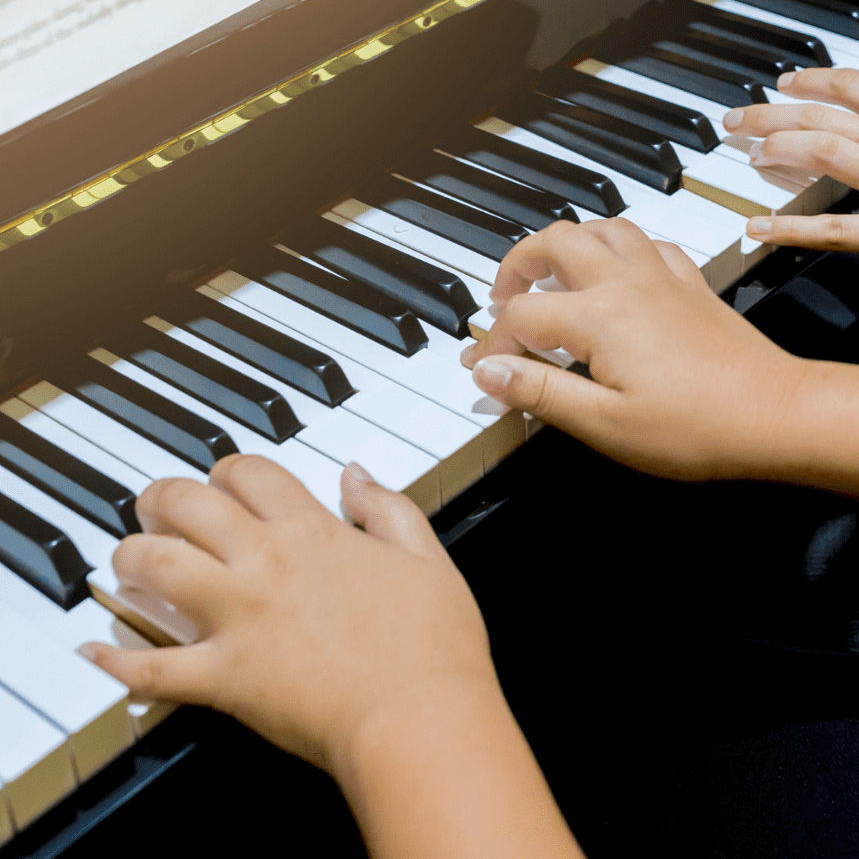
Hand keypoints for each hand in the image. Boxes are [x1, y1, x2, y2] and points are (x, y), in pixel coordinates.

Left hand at [83, 458, 497, 777]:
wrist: (418, 716)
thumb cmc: (433, 646)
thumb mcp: (427, 557)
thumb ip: (388, 508)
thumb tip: (355, 475)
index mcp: (315, 533)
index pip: (251, 473)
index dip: (230, 470)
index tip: (224, 481)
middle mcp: (266, 565)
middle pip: (188, 506)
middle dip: (162, 498)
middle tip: (157, 507)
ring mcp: (237, 620)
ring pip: (155, 567)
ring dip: (131, 556)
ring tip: (130, 559)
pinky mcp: (222, 678)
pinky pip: (150, 666)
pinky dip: (116, 659)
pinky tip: (96, 650)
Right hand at [463, 219, 809, 480]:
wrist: (775, 414)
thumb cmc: (698, 428)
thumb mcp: (605, 424)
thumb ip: (541, 392)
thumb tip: (488, 371)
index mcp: (599, 317)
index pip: (522, 316)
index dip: (493, 344)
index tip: (484, 371)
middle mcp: (628, 284)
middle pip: (556, 242)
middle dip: (518, 264)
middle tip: (502, 298)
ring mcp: (664, 279)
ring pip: (605, 227)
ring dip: (569, 240)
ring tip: (551, 271)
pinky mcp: (693, 286)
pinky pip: (650, 242)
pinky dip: (622, 245)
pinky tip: (619, 269)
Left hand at [724, 67, 858, 286]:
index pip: (858, 85)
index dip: (814, 80)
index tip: (786, 81)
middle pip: (826, 115)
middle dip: (772, 113)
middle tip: (737, 118)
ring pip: (825, 153)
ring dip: (776, 150)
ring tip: (745, 155)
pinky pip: (836, 229)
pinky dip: (791, 228)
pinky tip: (759, 227)